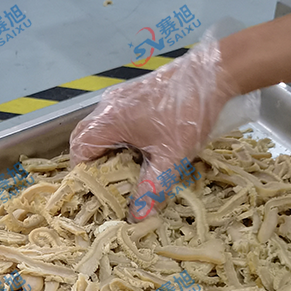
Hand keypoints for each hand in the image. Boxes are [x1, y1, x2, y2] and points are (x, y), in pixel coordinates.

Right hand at [69, 25, 258, 218]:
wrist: (212, 73)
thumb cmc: (188, 113)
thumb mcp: (171, 157)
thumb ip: (151, 188)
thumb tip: (138, 217)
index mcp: (109, 120)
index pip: (78, 150)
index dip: (83, 174)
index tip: (97, 192)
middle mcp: (108, 107)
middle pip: (85, 139)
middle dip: (95, 165)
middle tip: (110, 186)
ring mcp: (120, 98)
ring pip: (101, 130)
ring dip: (109, 152)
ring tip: (126, 172)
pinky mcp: (134, 95)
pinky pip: (115, 121)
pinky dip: (120, 139)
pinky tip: (140, 151)